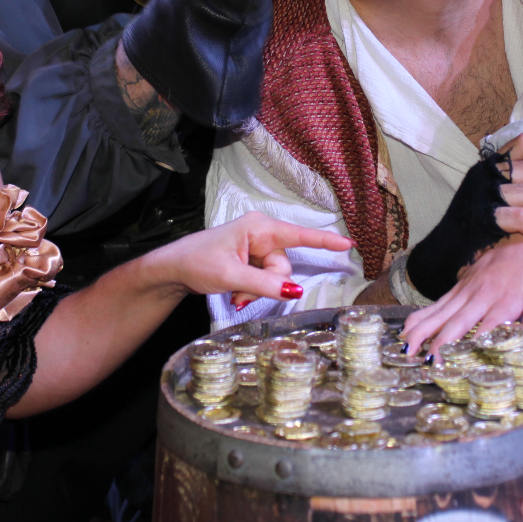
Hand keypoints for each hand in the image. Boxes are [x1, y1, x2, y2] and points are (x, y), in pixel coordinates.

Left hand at [143, 211, 352, 307]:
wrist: (173, 269)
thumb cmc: (197, 263)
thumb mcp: (230, 276)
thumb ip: (264, 284)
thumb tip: (294, 290)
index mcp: (260, 228)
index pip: (299, 235)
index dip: (326, 241)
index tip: (350, 245)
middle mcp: (263, 234)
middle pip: (285, 266)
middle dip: (268, 285)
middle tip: (241, 293)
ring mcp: (258, 248)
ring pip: (276, 277)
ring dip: (258, 291)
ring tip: (234, 293)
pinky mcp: (253, 260)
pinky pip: (266, 280)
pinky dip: (253, 290)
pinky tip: (235, 292)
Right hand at [400, 238, 522, 356]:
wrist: (519, 232)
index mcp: (504, 298)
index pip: (488, 325)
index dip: (474, 343)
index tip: (461, 361)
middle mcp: (480, 295)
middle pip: (458, 322)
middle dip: (441, 343)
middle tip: (428, 364)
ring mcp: (465, 290)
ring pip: (440, 313)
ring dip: (423, 331)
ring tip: (407, 350)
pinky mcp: (458, 287)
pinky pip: (436, 304)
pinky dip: (420, 318)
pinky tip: (406, 332)